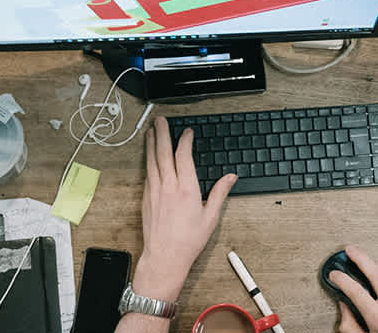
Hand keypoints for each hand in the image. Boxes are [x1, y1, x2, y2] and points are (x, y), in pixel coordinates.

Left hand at [132, 116, 236, 301]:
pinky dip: (148, 159)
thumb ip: (220, 193)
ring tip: (151, 130)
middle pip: (163, 153)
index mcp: (187, 189)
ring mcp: (154, 191)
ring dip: (151, 143)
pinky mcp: (146, 198)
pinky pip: (147, 172)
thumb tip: (230, 177)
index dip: (185, 140)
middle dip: (162, 133)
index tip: (187, 132)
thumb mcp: (211, 217)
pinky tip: (149, 155)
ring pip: (152, 160)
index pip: (184, 156)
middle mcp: (168, 187)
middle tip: (160, 120)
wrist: (164, 257)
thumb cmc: (187, 241)